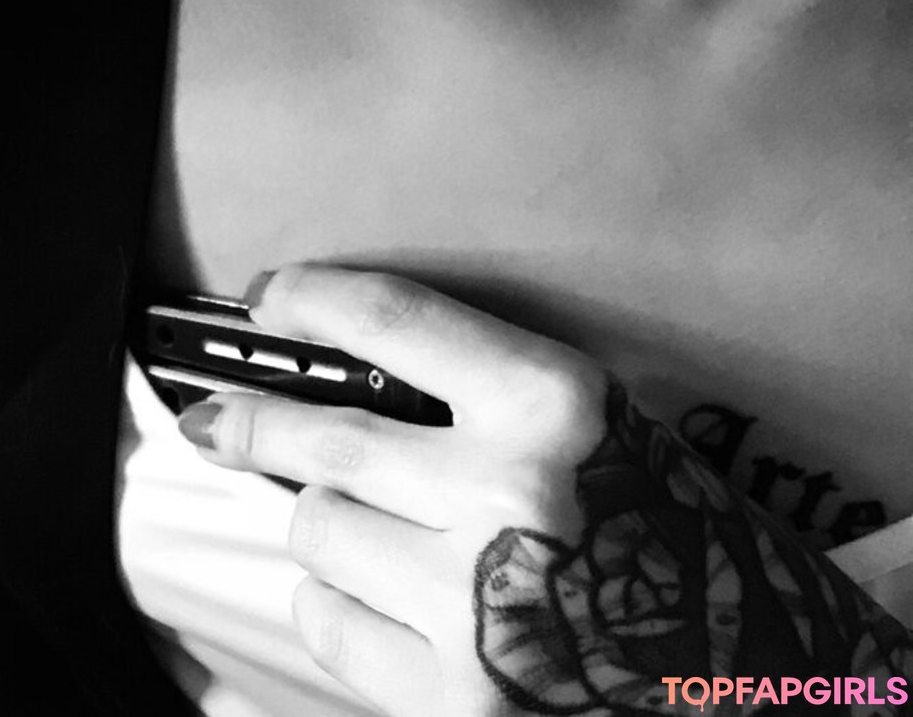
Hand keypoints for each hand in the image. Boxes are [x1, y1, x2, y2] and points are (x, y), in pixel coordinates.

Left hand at [178, 264, 910, 715]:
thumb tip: (333, 382)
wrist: (754, 677)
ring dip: (326, 525)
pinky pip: (328, 623)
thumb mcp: (593, 427)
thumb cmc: (667, 533)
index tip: (270, 301)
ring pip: (318, 530)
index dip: (309, 298)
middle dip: (254, 421)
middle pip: (323, 437)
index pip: (392, 319)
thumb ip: (478, 396)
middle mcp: (510, 495)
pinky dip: (336, 603)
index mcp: (554, 406)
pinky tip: (381, 597)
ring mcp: (476, 606)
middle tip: (221, 420)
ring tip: (374, 532)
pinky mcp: (454, 701)